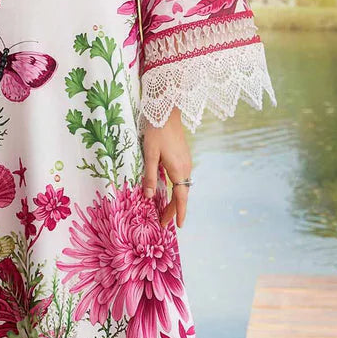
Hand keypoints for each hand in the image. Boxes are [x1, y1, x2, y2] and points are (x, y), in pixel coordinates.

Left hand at [142, 106, 191, 228]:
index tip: (178, 226)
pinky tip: (168, 189)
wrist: (167, 112)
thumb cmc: (156, 132)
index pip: (181, 198)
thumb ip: (150, 176)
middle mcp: (186, 168)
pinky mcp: (184, 156)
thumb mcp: (150, 155)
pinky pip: (182, 178)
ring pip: (183, 186)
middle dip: (174, 209)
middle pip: (182, 194)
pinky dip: (176, 188)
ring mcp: (186, 161)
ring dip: (175, 199)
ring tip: (165, 209)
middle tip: (163, 221)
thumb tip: (150, 197)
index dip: (179, 213)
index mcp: (178, 170)